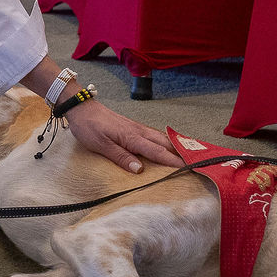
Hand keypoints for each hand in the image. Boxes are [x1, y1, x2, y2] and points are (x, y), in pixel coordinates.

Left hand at [63, 100, 181, 173]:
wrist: (81, 107)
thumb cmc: (89, 127)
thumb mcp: (101, 145)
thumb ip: (120, 157)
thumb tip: (140, 170)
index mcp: (132, 137)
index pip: (156, 152)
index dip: (172, 161)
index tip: (187, 168)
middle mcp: (138, 131)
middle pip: (164, 143)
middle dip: (180, 153)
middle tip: (196, 163)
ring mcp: (136, 128)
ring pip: (160, 138)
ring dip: (174, 147)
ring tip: (187, 156)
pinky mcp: (132, 127)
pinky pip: (153, 135)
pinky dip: (164, 141)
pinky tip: (166, 145)